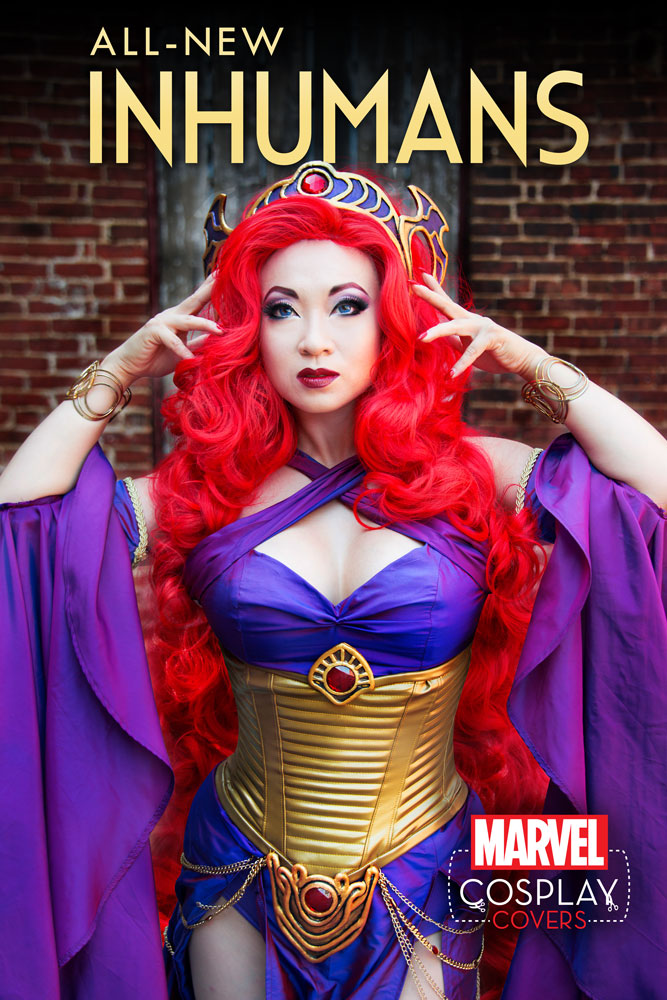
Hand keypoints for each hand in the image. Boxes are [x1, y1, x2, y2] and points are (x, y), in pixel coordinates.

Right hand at [101, 275, 220, 385]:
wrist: (128, 366)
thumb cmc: (155, 358)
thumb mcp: (183, 351)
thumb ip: (198, 344)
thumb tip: (217, 339)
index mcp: (180, 318)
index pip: (198, 301)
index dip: (211, 289)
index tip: (224, 274)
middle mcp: (171, 315)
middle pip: (195, 300)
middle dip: (210, 289)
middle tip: (224, 276)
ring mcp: (161, 322)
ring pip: (187, 320)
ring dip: (204, 324)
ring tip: (220, 331)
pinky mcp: (152, 332)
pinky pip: (172, 340)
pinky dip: (181, 349)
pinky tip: (189, 357)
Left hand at [413, 273, 546, 378]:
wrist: (523, 359)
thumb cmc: (496, 354)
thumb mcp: (469, 348)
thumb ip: (455, 341)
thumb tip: (440, 338)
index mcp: (467, 321)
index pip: (447, 304)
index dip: (434, 291)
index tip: (419, 279)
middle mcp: (473, 320)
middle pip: (448, 306)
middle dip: (431, 297)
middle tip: (415, 287)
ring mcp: (483, 326)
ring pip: (456, 326)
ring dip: (438, 332)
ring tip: (421, 338)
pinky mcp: (492, 338)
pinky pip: (472, 351)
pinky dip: (462, 363)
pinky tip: (451, 374)